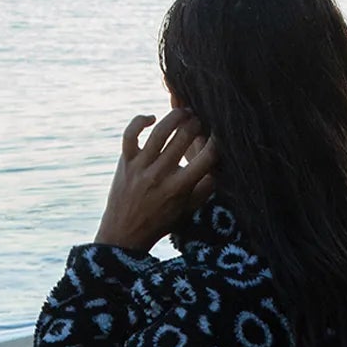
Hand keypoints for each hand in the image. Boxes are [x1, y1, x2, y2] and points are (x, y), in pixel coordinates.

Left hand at [94, 108, 217, 253]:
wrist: (125, 234)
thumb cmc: (161, 221)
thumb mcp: (189, 209)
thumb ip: (206, 187)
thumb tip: (221, 165)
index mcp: (179, 188)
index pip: (207, 159)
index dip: (218, 143)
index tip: (221, 135)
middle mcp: (160, 175)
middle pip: (183, 137)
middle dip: (197, 124)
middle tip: (201, 121)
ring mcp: (140, 166)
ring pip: (160, 130)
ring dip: (176, 116)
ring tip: (185, 113)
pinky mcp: (125, 161)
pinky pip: (130, 133)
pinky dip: (140, 121)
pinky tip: (152, 119)